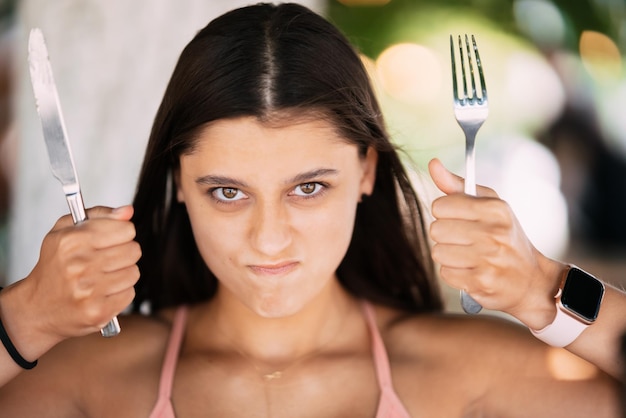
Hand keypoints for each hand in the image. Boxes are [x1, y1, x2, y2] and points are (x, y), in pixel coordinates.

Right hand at [0, 206, 139, 356]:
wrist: (37, 309)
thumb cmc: (55, 266)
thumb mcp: (65, 231)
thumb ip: (99, 215)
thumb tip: (127, 211)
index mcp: (72, 241)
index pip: (126, 229)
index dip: (121, 233)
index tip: (112, 239)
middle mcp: (79, 265)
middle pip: (133, 250)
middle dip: (123, 253)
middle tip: (107, 260)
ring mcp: (88, 291)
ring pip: (134, 272)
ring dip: (123, 274)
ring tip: (103, 277)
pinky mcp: (98, 311)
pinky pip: (129, 293)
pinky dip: (120, 292)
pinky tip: (103, 292)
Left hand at [427, 158, 561, 327]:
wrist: (531, 280)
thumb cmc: (505, 236)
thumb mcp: (489, 205)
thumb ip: (457, 185)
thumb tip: (433, 163)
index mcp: (495, 209)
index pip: (441, 205)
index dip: (444, 213)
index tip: (458, 218)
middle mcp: (494, 233)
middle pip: (436, 230)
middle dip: (445, 235)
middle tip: (463, 239)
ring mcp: (489, 259)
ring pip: (438, 252)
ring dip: (448, 255)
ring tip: (468, 256)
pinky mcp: (482, 283)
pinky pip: (446, 273)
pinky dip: (454, 273)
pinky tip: (471, 271)